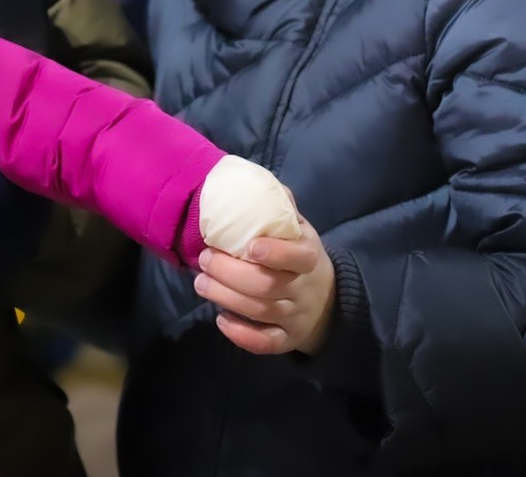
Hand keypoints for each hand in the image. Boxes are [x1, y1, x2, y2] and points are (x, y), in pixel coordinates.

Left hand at [193, 216, 335, 356]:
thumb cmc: (298, 255)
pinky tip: (221, 319)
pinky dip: (242, 335)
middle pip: (268, 286)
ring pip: (261, 312)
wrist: (325, 299)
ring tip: (200, 283)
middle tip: (205, 259)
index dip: (276, 253)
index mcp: (309, 257)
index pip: (299, 257)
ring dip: (226, 297)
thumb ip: (278, 208)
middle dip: (231, 274)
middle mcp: (303, 290)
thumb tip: (254, 182)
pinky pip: (266, 343)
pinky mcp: (286, 339)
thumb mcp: (298, 229)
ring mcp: (295, 317)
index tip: (249, 246)